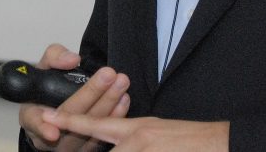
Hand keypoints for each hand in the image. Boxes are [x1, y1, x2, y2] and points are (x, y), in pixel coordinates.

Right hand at [19, 44, 130, 150]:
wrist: (52, 108)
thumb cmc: (44, 90)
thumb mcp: (43, 67)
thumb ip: (54, 58)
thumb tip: (72, 59)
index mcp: (32, 115)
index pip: (35, 122)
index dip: (43, 128)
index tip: (54, 130)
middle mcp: (48, 134)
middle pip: (71, 119)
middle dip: (92, 94)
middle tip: (109, 74)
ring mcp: (68, 145)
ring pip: (89, 129)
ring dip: (108, 104)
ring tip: (120, 84)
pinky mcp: (86, 149)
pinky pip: (102, 136)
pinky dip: (114, 116)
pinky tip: (123, 100)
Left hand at [42, 111, 229, 151]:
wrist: (219, 143)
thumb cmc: (190, 141)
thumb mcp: (156, 134)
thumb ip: (133, 139)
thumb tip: (116, 145)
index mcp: (136, 129)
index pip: (94, 124)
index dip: (68, 122)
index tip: (46, 118)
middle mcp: (137, 139)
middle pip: (105, 151)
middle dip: (87, 148)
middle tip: (84, 135)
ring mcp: (145, 150)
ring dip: (119, 151)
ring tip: (145, 143)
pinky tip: (151, 151)